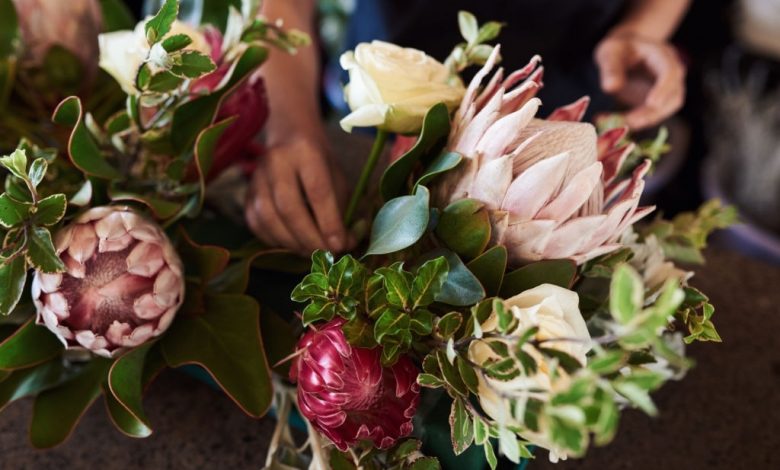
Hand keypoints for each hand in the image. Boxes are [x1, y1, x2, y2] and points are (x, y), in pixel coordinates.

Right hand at [245, 136, 351, 254]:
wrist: (290, 137)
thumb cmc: (320, 162)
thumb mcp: (336, 178)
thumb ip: (341, 211)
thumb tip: (345, 245)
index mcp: (306, 152)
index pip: (317, 191)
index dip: (329, 222)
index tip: (340, 246)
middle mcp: (276, 161)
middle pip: (289, 207)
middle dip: (309, 237)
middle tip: (325, 254)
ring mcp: (257, 177)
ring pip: (269, 217)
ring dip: (291, 242)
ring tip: (310, 252)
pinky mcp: (246, 192)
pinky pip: (256, 223)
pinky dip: (274, 240)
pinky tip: (291, 245)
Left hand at [595, 34, 685, 129]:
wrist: (622, 53)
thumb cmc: (617, 49)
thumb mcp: (609, 52)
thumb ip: (610, 68)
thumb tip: (611, 87)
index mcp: (662, 55)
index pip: (671, 72)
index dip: (664, 89)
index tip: (652, 104)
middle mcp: (671, 73)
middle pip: (674, 96)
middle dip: (653, 112)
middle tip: (629, 122)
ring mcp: (666, 90)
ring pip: (665, 110)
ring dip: (643, 121)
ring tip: (615, 123)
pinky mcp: (657, 103)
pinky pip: (651, 116)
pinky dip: (633, 122)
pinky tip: (611, 121)